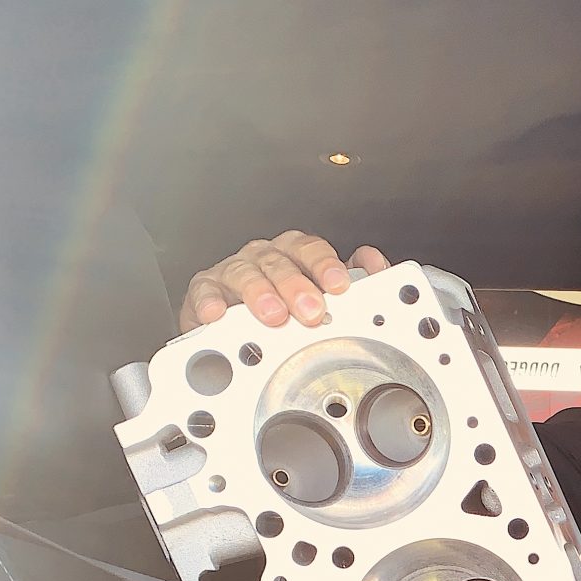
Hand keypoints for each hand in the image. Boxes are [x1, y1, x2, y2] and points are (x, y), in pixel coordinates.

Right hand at [178, 230, 393, 331]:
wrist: (236, 330)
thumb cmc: (284, 307)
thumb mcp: (321, 294)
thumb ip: (353, 280)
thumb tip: (375, 263)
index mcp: (294, 255)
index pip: (311, 250)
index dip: (325, 265)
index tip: (339, 284)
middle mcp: (265, 258)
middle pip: (280, 262)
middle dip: (297, 286)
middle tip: (311, 311)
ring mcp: (234, 272)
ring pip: (245, 274)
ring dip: (260, 294)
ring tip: (274, 315)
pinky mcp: (205, 291)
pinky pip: (205, 292)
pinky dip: (210, 302)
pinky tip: (219, 314)